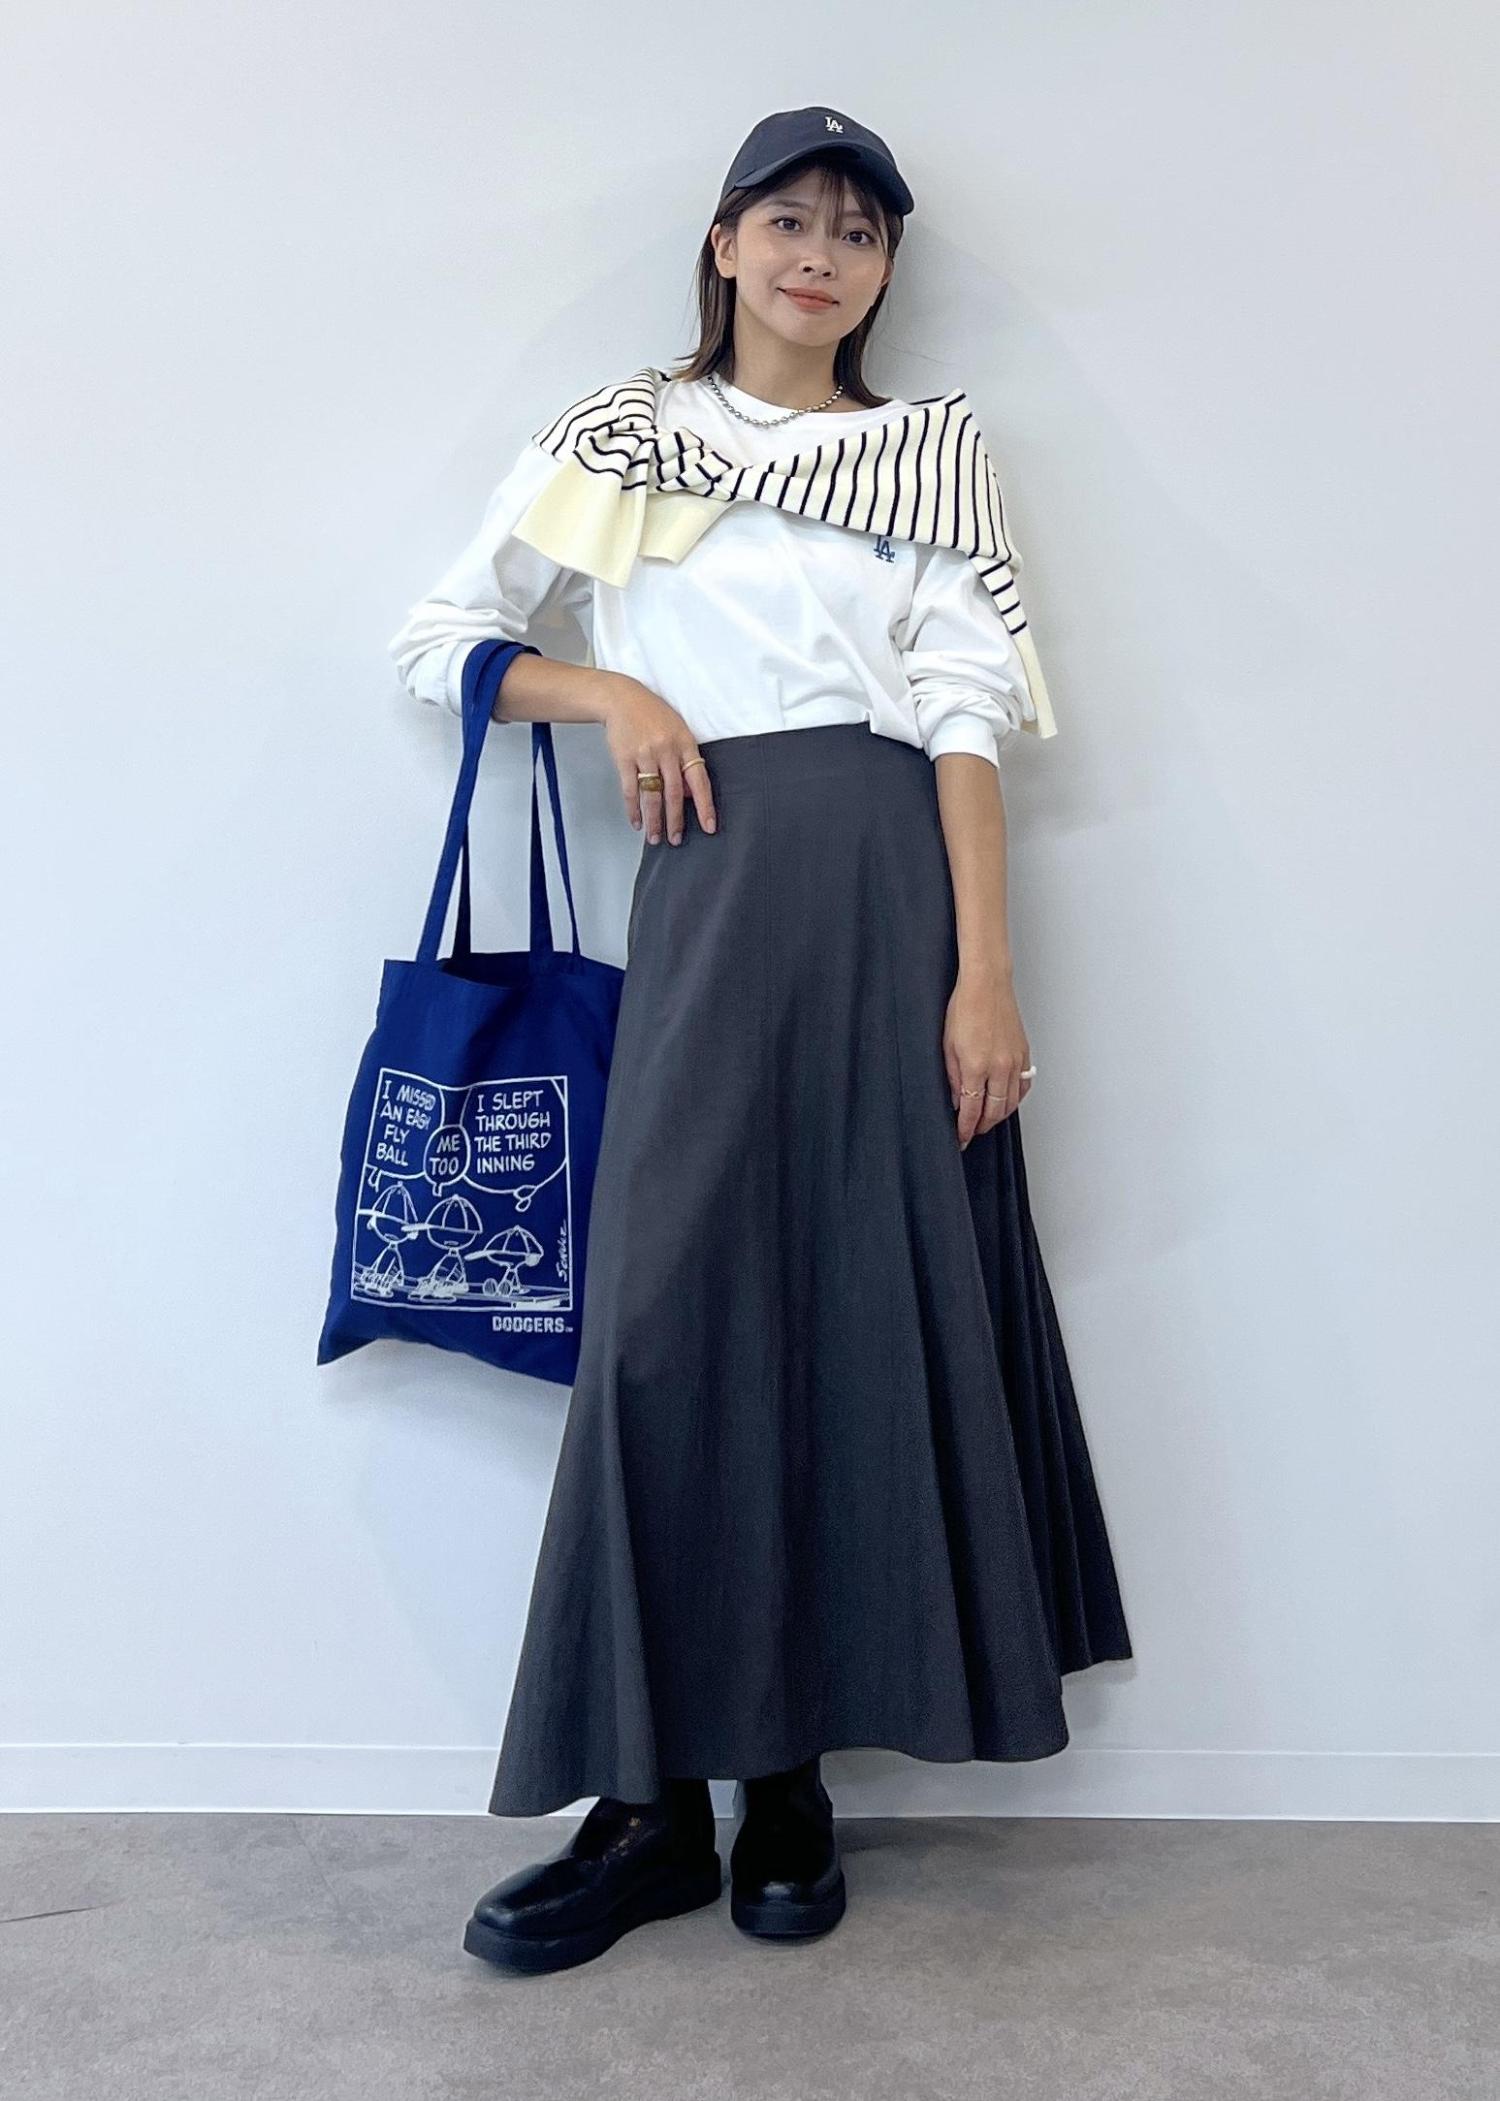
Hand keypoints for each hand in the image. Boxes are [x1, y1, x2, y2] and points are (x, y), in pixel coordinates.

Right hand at [594, 674, 717, 843]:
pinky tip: (637, 822)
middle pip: (674, 794)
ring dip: (654, 820)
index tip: (709, 826)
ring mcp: (645, 755)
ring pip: (652, 796)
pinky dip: (633, 809)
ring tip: (655, 837)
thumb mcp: (678, 731)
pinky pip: (630, 790)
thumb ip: (685, 761)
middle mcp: (666, 750)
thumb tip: (690, 794)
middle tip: (676, 840)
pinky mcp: (624, 758)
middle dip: (675, 821)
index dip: (705, 806)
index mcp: (685, 744)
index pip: (699, 781)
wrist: (622, 698)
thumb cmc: (653, 716)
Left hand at [944, 968, 1032, 1146]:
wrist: (987, 985)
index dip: (965, 1129)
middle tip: (971, 1132)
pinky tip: (1006, 1101)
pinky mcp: (1024, 1054)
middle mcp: (999, 1067)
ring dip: (998, 1116)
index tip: (961, 1138)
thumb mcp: (948, 1045)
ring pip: (1011, 1103)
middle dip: (982, 1126)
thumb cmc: (965, 1008)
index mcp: (976, 1066)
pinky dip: (1014, 1099)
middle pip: (994, 1112)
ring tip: (986, 1120)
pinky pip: (1023, 1086)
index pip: (972, 1110)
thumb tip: (957, 1100)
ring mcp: (1015, 1061)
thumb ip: (952, 1077)